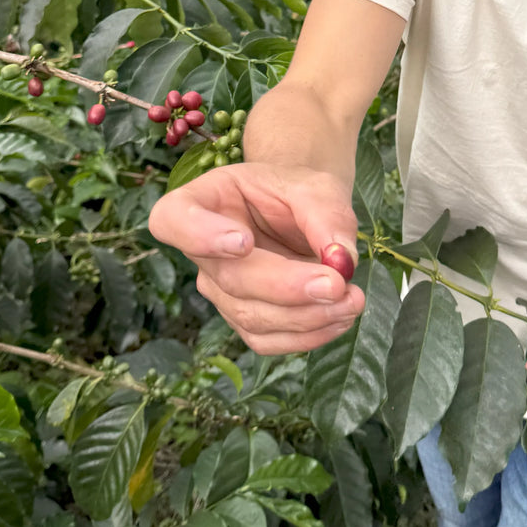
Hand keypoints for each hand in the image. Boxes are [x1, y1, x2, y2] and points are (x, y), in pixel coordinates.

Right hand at [147, 163, 364, 354]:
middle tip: (336, 284)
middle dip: (286, 287)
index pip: (173, 219)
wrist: (299, 214)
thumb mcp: (314, 185)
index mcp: (200, 200)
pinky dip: (308, 335)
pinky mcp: (244, 320)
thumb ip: (326, 213)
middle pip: (230, 279)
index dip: (200, 235)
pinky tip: (340, 317)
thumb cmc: (295, 192)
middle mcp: (201, 251)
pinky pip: (267, 341)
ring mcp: (220, 291)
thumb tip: (340, 259)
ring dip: (307, 316)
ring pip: (252, 317)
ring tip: (352, 300)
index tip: (244, 242)